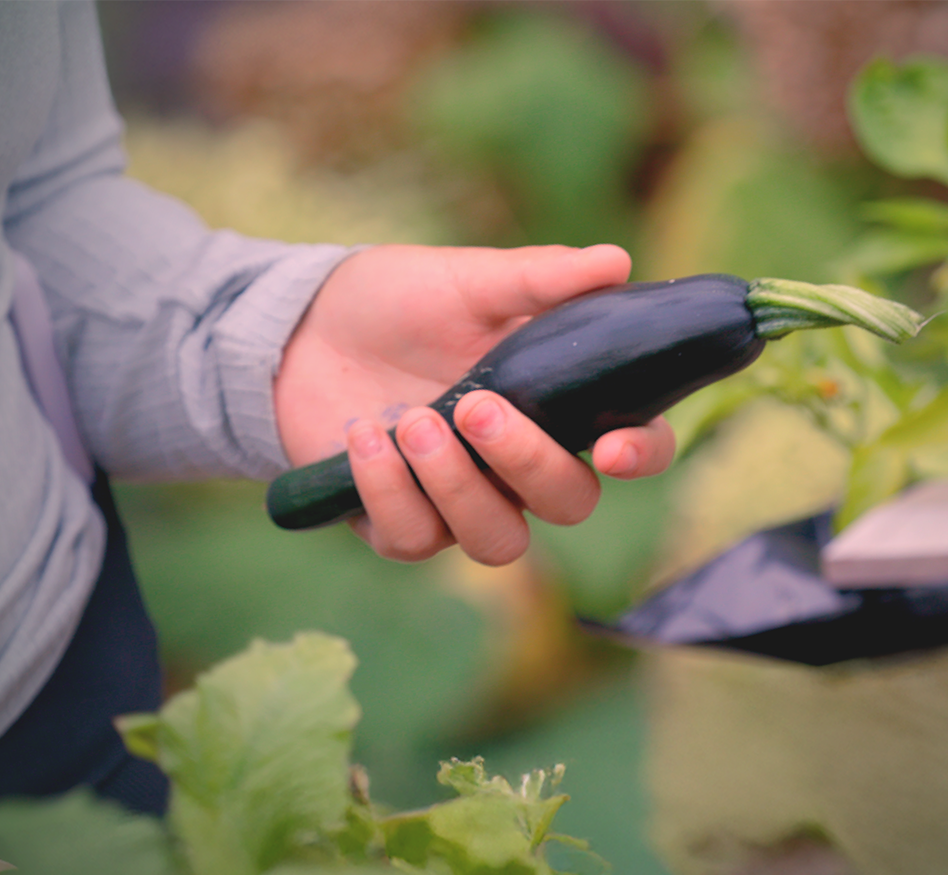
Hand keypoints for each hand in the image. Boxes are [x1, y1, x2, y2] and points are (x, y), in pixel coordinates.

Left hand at [273, 243, 675, 564]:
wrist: (307, 327)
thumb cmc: (403, 301)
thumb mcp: (469, 280)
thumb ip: (540, 278)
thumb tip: (617, 262)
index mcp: (558, 405)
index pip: (632, 446)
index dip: (639, 455)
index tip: (610, 448)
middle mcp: (520, 464)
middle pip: (568, 503)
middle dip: (527, 462)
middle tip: (475, 406)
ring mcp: (462, 499)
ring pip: (497, 540)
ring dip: (458, 488)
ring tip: (410, 421)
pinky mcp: (400, 521)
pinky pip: (413, 540)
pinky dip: (388, 491)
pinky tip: (361, 436)